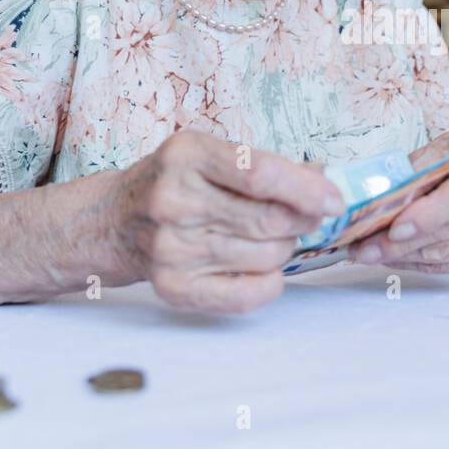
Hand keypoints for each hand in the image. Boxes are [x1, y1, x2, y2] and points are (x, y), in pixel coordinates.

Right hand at [115, 132, 343, 312]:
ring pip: (266, 256)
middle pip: (269, 220)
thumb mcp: (210, 154)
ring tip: (272, 236)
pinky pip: (247, 294)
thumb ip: (265, 167)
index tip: (334, 200)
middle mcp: (174, 201)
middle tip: (307, 217)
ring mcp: (171, 248)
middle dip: (303, 220)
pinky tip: (264, 267)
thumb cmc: (175, 182)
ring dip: (285, 247)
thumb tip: (323, 184)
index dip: (307, 190)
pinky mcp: (173, 287)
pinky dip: (270, 282)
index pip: (260, 174)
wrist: (114, 221)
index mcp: (187, 156)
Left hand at [348, 131, 448, 273]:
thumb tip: (382, 190)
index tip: (394, 227)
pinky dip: (419, 263)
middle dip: (402, 242)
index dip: (428, 215)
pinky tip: (396, 258)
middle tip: (364, 248)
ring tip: (371, 253)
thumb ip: (420, 164)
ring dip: (404, 255)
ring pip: (448, 252)